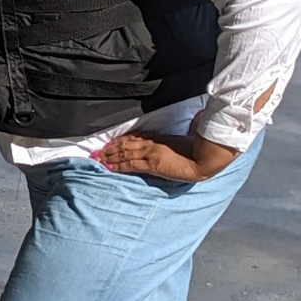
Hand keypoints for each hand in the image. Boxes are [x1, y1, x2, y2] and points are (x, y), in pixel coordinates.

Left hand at [95, 130, 237, 181]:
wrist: (204, 158)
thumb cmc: (198, 150)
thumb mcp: (183, 141)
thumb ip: (173, 138)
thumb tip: (176, 134)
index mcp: (159, 138)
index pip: (135, 137)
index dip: (121, 140)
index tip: (111, 142)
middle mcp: (152, 143)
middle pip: (126, 143)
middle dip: (110, 147)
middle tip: (96, 151)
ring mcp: (151, 153)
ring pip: (124, 153)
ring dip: (109, 156)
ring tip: (96, 158)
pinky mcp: (152, 164)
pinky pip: (130, 164)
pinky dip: (118, 165)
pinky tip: (108, 166)